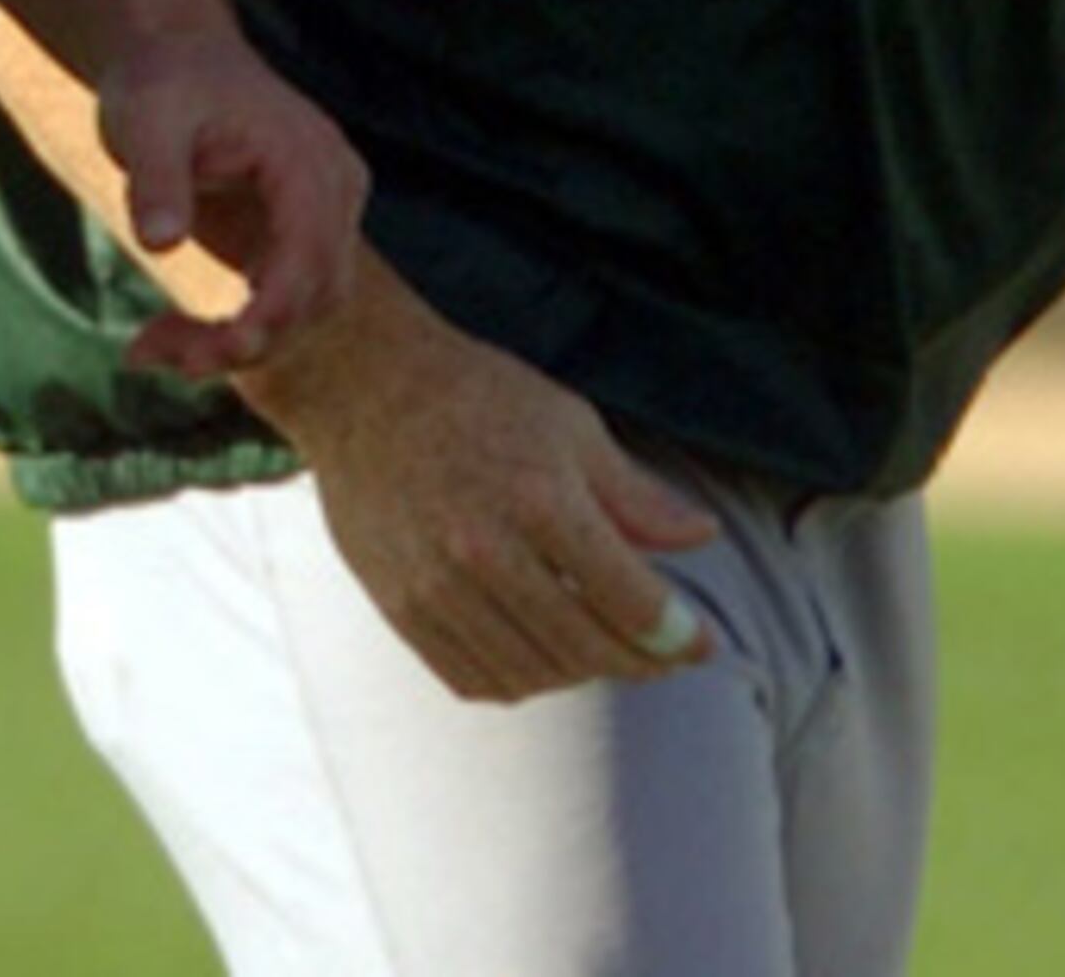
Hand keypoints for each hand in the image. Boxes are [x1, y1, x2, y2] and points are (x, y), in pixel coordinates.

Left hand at [91, 29, 367, 377]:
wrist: (173, 55)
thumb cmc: (163, 80)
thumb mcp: (147, 118)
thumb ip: (156, 178)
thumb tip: (159, 244)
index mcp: (308, 158)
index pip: (312, 254)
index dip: (275, 311)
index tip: (225, 348)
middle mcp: (331, 192)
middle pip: (315, 295)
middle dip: (244, 340)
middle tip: (158, 355)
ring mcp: (317, 219)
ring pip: (298, 311)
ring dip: (232, 344)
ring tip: (147, 350)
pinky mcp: (290, 241)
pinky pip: (274, 304)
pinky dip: (227, 330)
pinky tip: (163, 339)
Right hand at [243, 268, 718, 700]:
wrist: (361, 383)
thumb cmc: (476, 393)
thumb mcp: (570, 423)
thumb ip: (635, 493)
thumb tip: (703, 537)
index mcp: (543, 499)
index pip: (633, 603)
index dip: (679, 635)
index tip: (701, 643)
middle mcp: (488, 551)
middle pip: (588, 647)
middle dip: (639, 661)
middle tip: (658, 654)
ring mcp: (437, 586)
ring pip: (534, 674)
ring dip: (580, 672)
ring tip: (598, 650)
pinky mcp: (399, 605)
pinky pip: (474, 679)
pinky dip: (518, 681)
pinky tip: (536, 656)